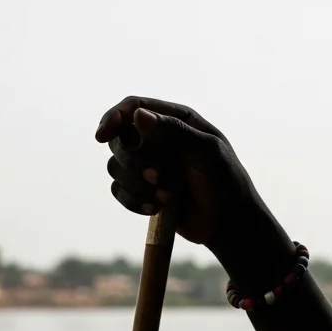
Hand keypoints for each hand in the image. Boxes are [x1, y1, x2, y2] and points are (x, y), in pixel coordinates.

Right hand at [95, 97, 264, 248]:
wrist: (229, 223)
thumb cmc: (225, 182)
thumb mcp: (206, 153)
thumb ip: (175, 132)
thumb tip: (138, 116)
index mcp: (176, 119)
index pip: (133, 107)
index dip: (113, 117)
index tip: (102, 136)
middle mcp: (158, 138)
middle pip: (119, 139)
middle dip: (134, 162)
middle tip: (160, 177)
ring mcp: (149, 164)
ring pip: (116, 167)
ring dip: (138, 185)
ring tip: (168, 197)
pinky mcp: (143, 190)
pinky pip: (119, 191)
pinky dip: (134, 201)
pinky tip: (156, 208)